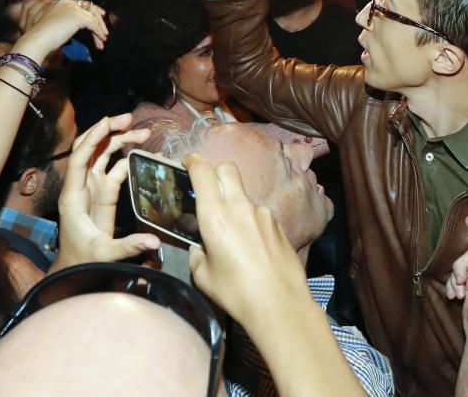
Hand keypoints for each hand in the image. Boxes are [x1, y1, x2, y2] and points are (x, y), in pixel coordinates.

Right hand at [14, 0, 108, 60]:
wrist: (38, 39)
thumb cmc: (42, 36)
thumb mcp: (54, 24)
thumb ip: (66, 22)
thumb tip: (76, 27)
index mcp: (61, 2)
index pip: (81, 3)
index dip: (91, 9)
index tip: (99, 15)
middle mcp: (67, 2)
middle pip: (89, 8)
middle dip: (98, 20)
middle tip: (105, 30)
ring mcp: (73, 8)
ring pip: (92, 17)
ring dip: (99, 29)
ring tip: (102, 40)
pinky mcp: (78, 17)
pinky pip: (93, 25)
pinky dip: (98, 32)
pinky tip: (101, 40)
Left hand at [51, 114, 159, 271]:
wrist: (74, 268)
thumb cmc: (82, 260)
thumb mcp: (104, 254)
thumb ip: (128, 247)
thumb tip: (154, 242)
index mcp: (74, 195)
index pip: (79, 158)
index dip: (92, 138)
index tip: (107, 121)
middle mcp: (81, 185)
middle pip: (91, 148)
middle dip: (108, 130)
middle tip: (129, 118)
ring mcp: (93, 187)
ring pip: (104, 154)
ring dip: (120, 140)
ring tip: (143, 132)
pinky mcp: (104, 193)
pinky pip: (115, 168)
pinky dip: (128, 158)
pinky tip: (145, 153)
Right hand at [185, 153, 309, 326]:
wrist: (280, 305)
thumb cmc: (236, 292)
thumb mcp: (203, 277)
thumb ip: (197, 255)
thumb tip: (200, 249)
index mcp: (215, 215)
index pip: (203, 172)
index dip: (193, 162)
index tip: (188, 162)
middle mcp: (239, 207)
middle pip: (227, 169)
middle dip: (215, 172)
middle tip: (208, 188)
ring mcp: (263, 213)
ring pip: (244, 194)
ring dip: (235, 203)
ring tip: (232, 233)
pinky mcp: (278, 225)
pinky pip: (259, 214)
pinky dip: (250, 221)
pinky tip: (252, 246)